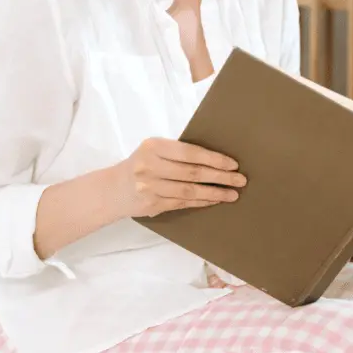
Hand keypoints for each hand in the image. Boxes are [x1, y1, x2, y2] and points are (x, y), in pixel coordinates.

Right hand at [109, 137, 246, 218]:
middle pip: (193, 173)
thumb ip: (178, 152)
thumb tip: (216, 158)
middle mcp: (150, 166)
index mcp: (153, 147)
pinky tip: (215, 200)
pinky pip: (183, 203)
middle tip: (240, 180)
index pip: (190, 152)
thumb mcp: (154, 150)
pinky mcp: (152, 205)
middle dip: (220, 177)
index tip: (233, 164)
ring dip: (215, 193)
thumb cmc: (142, 164)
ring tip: (233, 194)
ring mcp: (150, 187)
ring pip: (190, 191)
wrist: (112, 189)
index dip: (214, 159)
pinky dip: (202, 202)